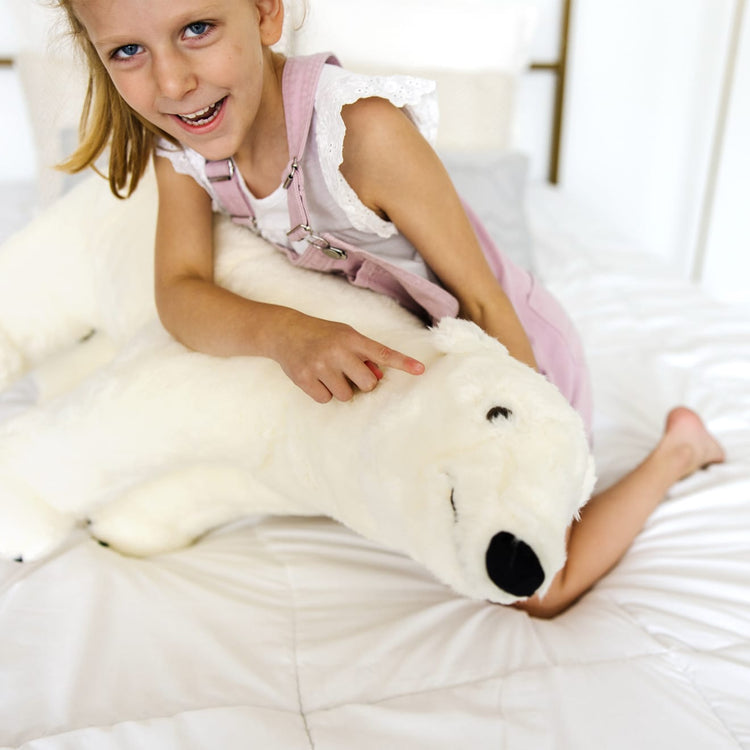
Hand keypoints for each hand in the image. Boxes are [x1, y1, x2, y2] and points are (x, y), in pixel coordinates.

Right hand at [273, 313, 423, 402]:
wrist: (285, 331)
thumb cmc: (322, 335)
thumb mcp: (345, 336)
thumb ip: (363, 353)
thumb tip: (377, 377)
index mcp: (351, 338)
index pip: (383, 353)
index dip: (403, 363)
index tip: (421, 370)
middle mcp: (337, 351)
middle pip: (368, 383)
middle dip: (362, 383)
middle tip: (349, 373)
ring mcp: (320, 365)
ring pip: (346, 395)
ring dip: (341, 389)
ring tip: (329, 373)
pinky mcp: (304, 378)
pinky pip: (326, 399)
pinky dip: (323, 393)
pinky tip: (315, 379)